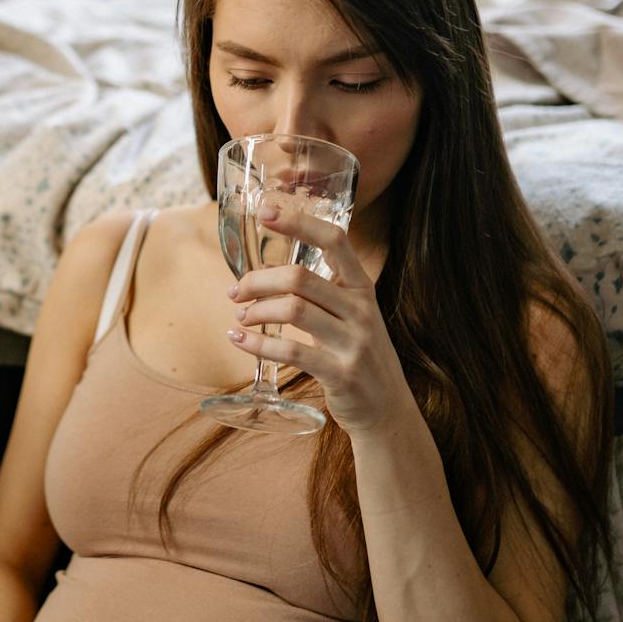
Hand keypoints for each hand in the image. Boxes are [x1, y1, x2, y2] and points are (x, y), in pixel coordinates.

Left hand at [225, 199, 411, 430]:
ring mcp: (354, 343)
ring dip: (256, 311)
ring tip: (240, 317)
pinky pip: (290, 351)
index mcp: (362, 288)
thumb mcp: (352, 316)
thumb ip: (322, 292)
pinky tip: (238, 339)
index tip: (265, 211)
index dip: (298, 221)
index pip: (334, 239)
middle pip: (300, 277)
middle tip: (236, 291)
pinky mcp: (341, 374)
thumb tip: (266, 272)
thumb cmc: (358, 355)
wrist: (386, 410)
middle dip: (258, 280)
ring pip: (293, 310)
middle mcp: (361, 310)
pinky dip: (256, 344)